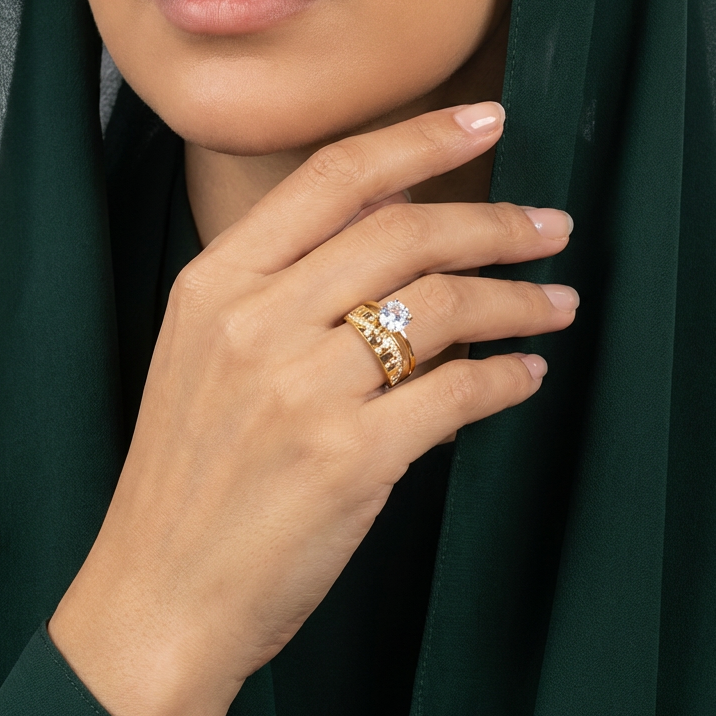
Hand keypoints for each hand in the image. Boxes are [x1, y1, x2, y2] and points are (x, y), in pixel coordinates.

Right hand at [48, 103, 576, 715]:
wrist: (158, 594)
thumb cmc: (186, 479)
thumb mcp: (204, 357)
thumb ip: (280, 291)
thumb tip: (393, 234)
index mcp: (214, 285)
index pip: (333, 177)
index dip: (420, 139)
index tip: (485, 120)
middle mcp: (254, 322)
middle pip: (404, 232)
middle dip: (496, 221)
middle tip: (552, 226)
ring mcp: (300, 389)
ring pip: (442, 305)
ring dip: (517, 299)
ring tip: (557, 304)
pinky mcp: (348, 458)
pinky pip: (455, 391)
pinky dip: (505, 377)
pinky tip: (526, 377)